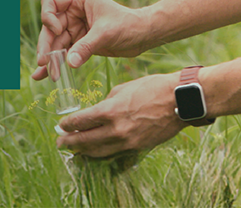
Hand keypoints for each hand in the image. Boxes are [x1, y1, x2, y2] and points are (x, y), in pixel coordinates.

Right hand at [33, 0, 148, 79]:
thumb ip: (86, 47)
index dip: (48, 17)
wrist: (143, 36)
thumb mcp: (106, 33)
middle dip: (46, 44)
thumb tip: (70, 63)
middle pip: (49, 27)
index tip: (58, 31)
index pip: (50, 2)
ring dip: (50, 58)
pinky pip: (62, 52)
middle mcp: (73, 11)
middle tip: (44, 62)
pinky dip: (55, 63)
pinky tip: (43, 75)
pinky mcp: (79, 42)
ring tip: (49, 75)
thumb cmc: (128, 25)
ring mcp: (74, 27)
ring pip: (54, 42)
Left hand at [55, 73, 185, 157]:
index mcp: (110, 110)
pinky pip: (114, 152)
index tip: (61, 126)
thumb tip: (99, 110)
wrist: (180, 100)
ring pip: (99, 150)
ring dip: (84, 151)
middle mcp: (116, 129)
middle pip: (85, 140)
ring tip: (74, 149)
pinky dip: (102, 152)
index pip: (81, 122)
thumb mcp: (123, 88)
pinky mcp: (138, 146)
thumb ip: (107, 101)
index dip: (68, 125)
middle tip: (60, 142)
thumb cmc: (153, 88)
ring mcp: (128, 140)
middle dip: (70, 142)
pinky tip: (96, 151)